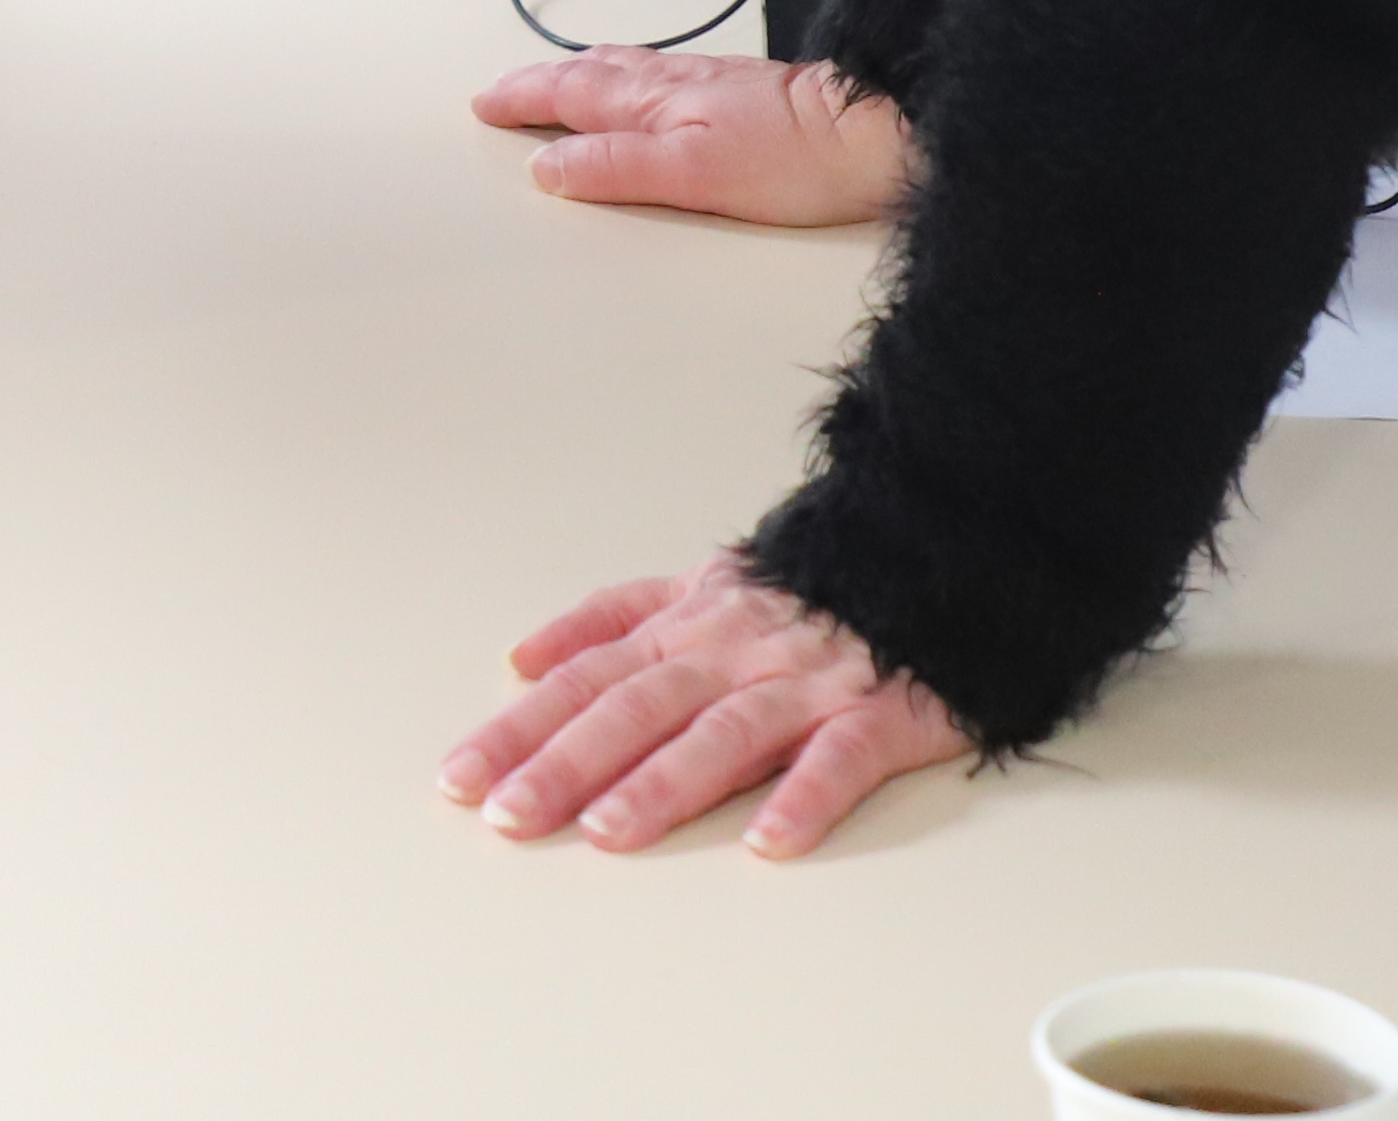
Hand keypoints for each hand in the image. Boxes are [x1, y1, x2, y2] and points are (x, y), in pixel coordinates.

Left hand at [444, 555, 967, 858]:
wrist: (935, 556)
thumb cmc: (810, 590)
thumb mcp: (699, 587)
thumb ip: (611, 619)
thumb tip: (522, 658)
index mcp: (689, 628)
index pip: (588, 680)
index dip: (524, 728)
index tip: (462, 777)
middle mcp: (735, 653)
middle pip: (637, 707)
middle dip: (566, 762)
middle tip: (509, 816)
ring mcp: (808, 684)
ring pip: (725, 732)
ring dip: (663, 782)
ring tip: (607, 831)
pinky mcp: (884, 714)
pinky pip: (840, 756)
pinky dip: (805, 796)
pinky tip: (768, 841)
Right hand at [469, 50, 912, 228]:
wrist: (868, 134)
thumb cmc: (793, 158)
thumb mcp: (691, 174)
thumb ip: (615, 167)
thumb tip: (547, 165)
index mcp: (653, 101)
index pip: (569, 96)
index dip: (523, 100)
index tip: (485, 105)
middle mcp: (673, 82)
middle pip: (588, 75)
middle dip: (538, 82)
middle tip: (501, 93)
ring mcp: (705, 83)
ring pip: (621, 71)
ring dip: (577, 76)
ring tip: (553, 83)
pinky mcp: (735, 92)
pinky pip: (654, 76)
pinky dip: (622, 79)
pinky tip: (638, 88)